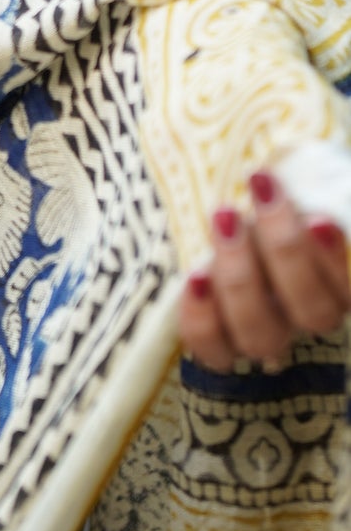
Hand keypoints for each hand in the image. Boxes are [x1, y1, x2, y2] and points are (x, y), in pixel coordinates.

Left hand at [178, 169, 350, 370]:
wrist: (218, 207)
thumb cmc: (266, 194)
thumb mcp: (294, 184)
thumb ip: (312, 190)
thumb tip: (315, 182)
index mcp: (335, 284)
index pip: (347, 290)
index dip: (334, 259)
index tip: (319, 220)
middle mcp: (303, 315)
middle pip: (312, 311)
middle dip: (287, 251)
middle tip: (262, 193)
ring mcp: (261, 332)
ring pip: (262, 333)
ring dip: (242, 276)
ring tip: (225, 217)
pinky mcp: (217, 340)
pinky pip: (212, 348)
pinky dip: (202, 315)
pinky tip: (195, 277)